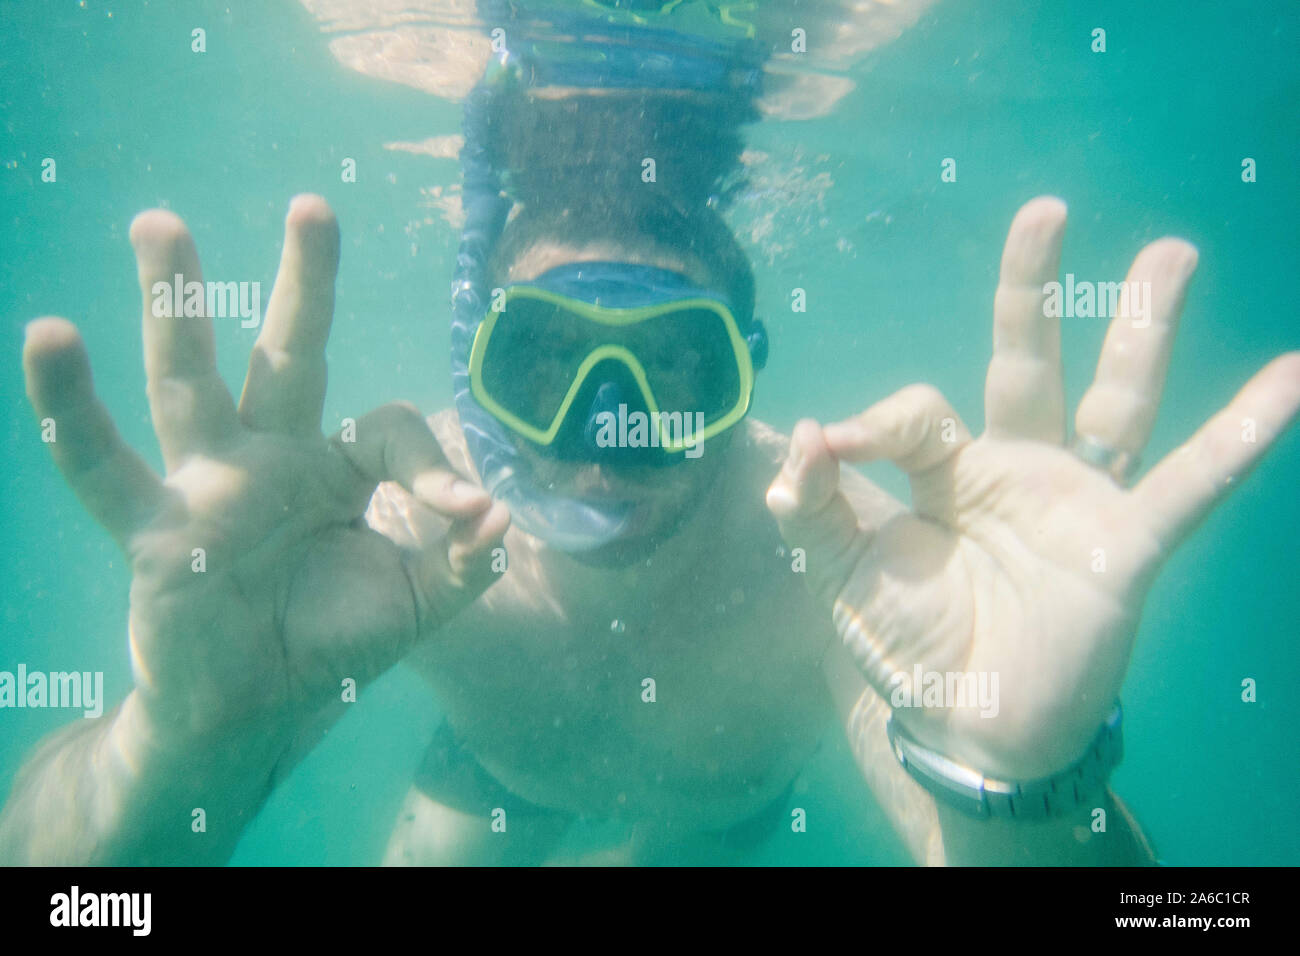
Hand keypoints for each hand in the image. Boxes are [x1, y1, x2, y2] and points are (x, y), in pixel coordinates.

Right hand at [22, 196, 508, 747]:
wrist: (258, 712)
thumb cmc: (334, 643)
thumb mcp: (416, 602)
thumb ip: (464, 562)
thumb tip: (503, 517)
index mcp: (337, 470)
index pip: (390, 430)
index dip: (434, 467)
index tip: (466, 512)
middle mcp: (272, 459)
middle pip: (289, 356)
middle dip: (304, 284)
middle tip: (314, 205)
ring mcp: (207, 486)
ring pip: (188, 382)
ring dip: (175, 304)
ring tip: (159, 223)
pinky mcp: (156, 529)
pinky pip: (102, 467)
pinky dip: (72, 411)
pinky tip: (48, 339)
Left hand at [767, 196, 1299, 779]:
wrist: (970, 729)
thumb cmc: (909, 645)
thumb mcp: (842, 573)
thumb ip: (814, 505)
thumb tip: (803, 432)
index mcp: (945, 472)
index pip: (917, 412)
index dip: (876, 422)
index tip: (835, 448)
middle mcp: (1015, 470)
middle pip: (1027, 365)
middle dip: (1033, 292)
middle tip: (1045, 211)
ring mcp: (1076, 501)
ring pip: (1116, 400)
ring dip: (1142, 329)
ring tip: (1170, 254)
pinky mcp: (1124, 546)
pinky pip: (1189, 485)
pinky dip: (1240, 437)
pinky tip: (1290, 380)